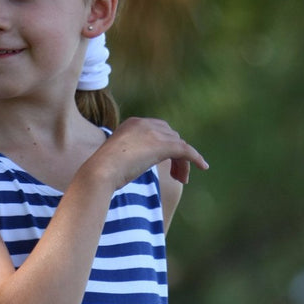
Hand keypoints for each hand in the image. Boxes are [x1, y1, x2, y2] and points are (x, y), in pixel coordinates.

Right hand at [87, 116, 207, 191]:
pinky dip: (196, 158)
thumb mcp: (115, 159)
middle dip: (176, 155)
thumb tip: (127, 167)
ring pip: (178, 145)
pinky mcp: (163, 145)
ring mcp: (154, 133)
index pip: (158, 131)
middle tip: (177, 175)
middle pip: (171, 137)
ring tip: (181, 180)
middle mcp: (145, 124)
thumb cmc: (102, 172)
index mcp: (133, 124)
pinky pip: (186, 150)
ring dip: (183, 162)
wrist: (101, 171)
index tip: (166, 164)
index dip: (165, 147)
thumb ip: (127, 156)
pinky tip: (203, 166)